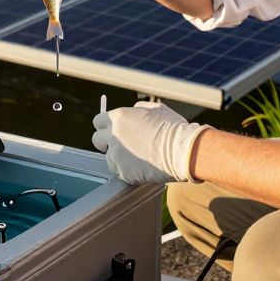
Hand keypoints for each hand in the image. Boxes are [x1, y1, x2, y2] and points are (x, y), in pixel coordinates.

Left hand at [91, 101, 210, 184]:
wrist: (182, 151)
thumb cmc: (173, 128)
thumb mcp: (156, 109)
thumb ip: (139, 108)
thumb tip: (133, 111)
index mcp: (119, 117)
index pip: (98, 121)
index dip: (105, 126)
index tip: (111, 130)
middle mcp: (113, 136)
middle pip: (97, 140)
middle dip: (107, 142)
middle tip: (122, 145)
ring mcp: (117, 155)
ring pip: (108, 157)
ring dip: (118, 157)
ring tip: (139, 157)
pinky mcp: (123, 172)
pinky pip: (119, 171)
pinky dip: (127, 170)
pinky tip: (142, 166)